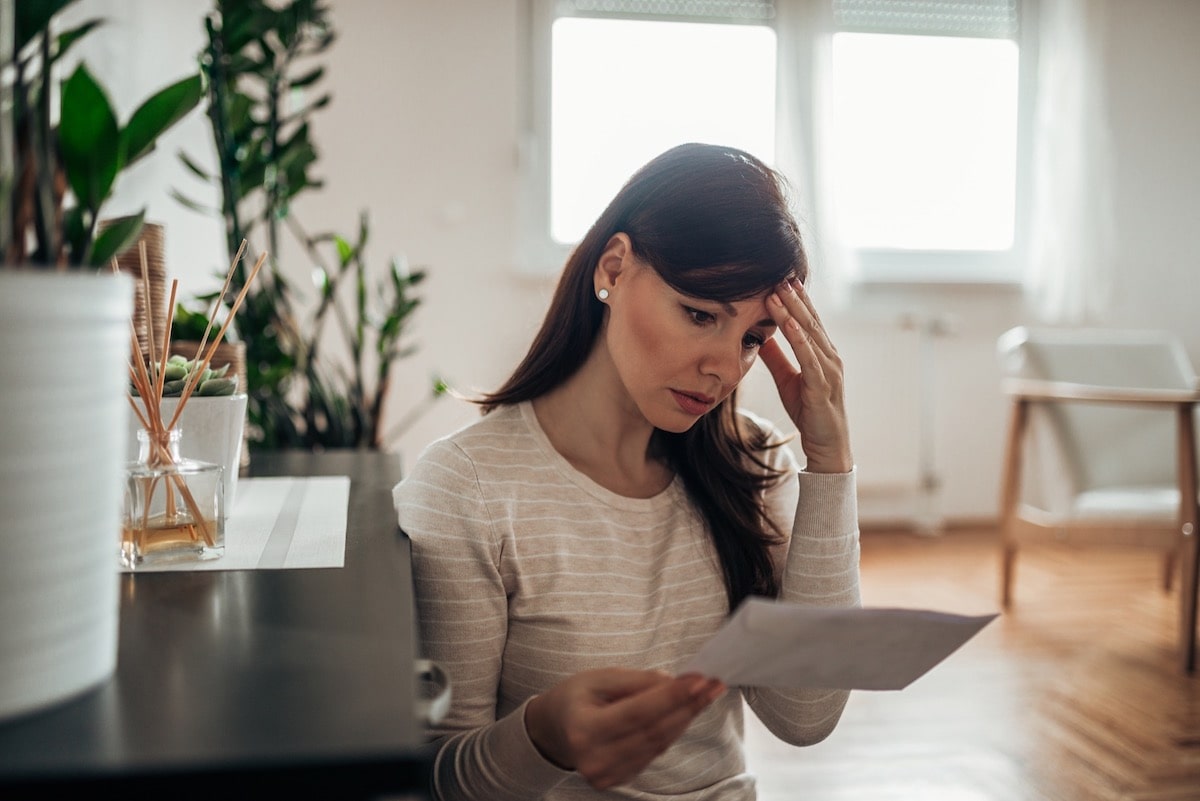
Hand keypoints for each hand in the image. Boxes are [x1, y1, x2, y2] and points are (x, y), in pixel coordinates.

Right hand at [525, 668, 725, 789]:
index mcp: (584, 730)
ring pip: (659, 744)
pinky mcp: (618, 779)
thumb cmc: (576, 697)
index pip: (638, 713)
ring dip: (686, 717)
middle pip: (653, 731)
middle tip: (712, 683)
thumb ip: (636, 681)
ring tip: (705, 694)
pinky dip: (672, 731)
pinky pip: (654, 753)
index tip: (699, 679)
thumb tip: (673, 682)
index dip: (672, 696)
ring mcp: (606, 774)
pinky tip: (685, 711)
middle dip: (688, 705)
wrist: (554, 729)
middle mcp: (595, 759)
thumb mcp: (599, 678)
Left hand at [759, 278, 853, 472]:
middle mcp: (830, 357)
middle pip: (810, 321)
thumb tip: (759, 336)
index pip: (808, 320)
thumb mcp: (787, 379)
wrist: (827, 445)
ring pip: (809, 334)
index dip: (796, 299)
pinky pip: (809, 358)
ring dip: (793, 311)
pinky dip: (798, 339)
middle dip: (794, 297)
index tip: (782, 278)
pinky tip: (788, 324)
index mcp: (822, 353)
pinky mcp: (823, 385)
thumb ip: (776, 358)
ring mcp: (829, 370)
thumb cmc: (809, 411)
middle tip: (779, 274)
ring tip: (778, 292)